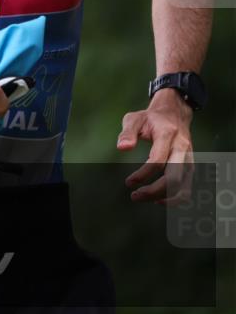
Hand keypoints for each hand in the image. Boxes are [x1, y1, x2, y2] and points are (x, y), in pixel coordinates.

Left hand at [117, 90, 193, 204]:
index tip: (129, 182)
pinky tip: (159, 200)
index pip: (157, 161)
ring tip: (144, 198)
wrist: (174, 113)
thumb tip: (122, 148)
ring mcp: (189, 158)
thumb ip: (127, 133)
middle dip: (154, 191)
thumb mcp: (134, 119)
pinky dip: (176, 198)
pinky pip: (188, 187)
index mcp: (168, 135)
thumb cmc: (151, 118)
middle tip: (135, 196)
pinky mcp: (190, 165)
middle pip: (173, 177)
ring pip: (183, 186)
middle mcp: (182, 149)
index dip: (143, 174)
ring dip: (164, 197)